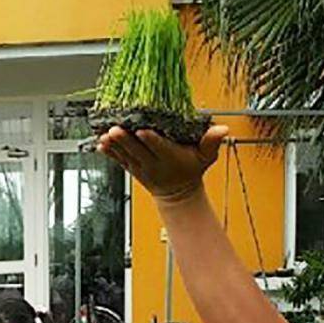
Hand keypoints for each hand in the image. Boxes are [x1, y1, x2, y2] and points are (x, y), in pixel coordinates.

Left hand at [95, 123, 228, 204]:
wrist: (177, 193)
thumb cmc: (192, 169)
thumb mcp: (206, 157)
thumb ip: (212, 142)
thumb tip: (223, 129)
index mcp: (171, 157)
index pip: (160, 147)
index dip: (151, 140)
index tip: (143, 131)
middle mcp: (154, 163)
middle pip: (138, 150)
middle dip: (126, 140)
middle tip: (115, 129)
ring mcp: (141, 167)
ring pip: (125, 155)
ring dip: (114, 146)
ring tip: (104, 135)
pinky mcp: (132, 168)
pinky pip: (119, 160)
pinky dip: (110, 153)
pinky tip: (100, 144)